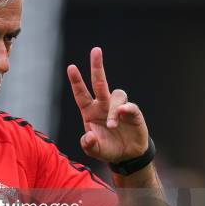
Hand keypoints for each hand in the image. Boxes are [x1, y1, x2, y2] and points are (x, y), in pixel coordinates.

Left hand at [67, 47, 148, 162]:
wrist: (126, 155)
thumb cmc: (106, 148)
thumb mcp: (93, 150)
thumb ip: (88, 145)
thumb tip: (89, 136)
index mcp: (89, 111)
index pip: (81, 94)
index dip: (76, 81)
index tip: (71, 67)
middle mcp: (103, 105)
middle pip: (99, 82)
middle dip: (97, 66)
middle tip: (95, 50)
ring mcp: (118, 107)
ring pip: (116, 96)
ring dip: (113, 110)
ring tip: (112, 125)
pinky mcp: (133, 112)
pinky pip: (130, 106)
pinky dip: (126, 109)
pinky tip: (124, 114)